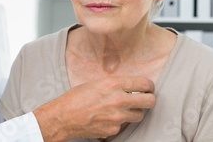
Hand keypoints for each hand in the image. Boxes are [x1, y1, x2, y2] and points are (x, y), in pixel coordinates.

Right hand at [33, 76, 155, 140]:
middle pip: (149, 101)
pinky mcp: (114, 130)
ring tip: (123, 109)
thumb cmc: (75, 98)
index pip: (144, 84)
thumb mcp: (95, 83)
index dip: (149, 86)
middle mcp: (118, 100)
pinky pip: (124, 125)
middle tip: (145, 99)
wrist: (63, 117)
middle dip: (149, 99)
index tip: (147, 88)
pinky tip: (108, 118)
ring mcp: (117, 117)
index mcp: (113, 84)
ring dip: (134, 112)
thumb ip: (114, 84)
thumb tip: (129, 87)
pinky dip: (120, 122)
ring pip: (139, 115)